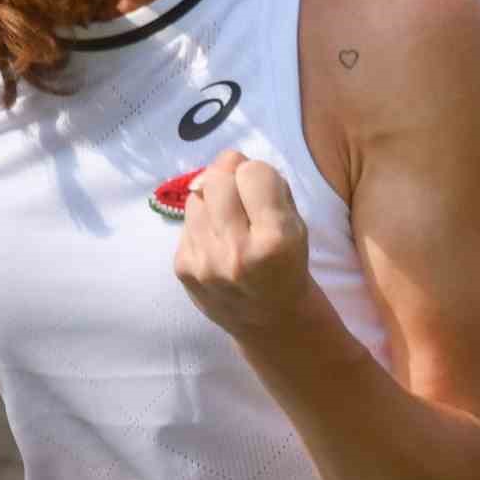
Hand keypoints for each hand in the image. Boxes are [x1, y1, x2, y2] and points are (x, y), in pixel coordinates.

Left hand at [173, 149, 312, 337]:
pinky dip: (202, 222)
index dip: (260, 176)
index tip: (264, 192)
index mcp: (276, 239)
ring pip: (196, 196)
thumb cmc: (288, 264)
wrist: (271, 320)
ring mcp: (205, 262)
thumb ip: (269, 187)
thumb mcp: (297, 225)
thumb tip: (228, 159)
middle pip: (217, 178)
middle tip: (242, 197)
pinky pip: (186, 220)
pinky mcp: (183, 268)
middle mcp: (237, 251)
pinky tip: (217, 242)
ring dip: (213, 200)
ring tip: (229, 222)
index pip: (254, 171)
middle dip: (230, 179)